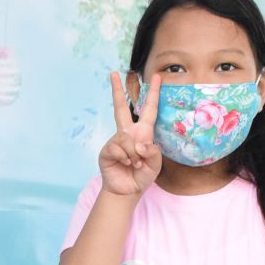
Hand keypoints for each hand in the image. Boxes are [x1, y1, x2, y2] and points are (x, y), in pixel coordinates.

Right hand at [100, 71, 161, 196]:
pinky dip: (126, 158)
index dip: (153, 93)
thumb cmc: (143, 176)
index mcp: (143, 133)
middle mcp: (128, 133)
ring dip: (134, 155)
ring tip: (135, 165)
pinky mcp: (107, 150)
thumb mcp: (156, 164)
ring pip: (127, 138)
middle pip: (121, 107)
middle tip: (113, 73)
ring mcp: (116, 141)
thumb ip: (153, 151)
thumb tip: (138, 143)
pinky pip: (119, 148)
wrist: (127, 191)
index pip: (149, 109)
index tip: (156, 77)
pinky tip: (126, 165)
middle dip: (117, 90)